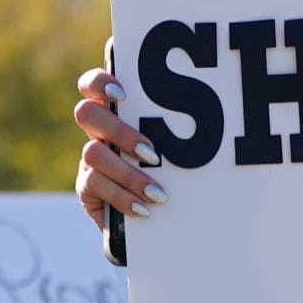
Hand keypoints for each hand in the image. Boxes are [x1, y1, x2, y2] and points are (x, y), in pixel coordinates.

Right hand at [72, 47, 165, 227]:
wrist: (159, 219)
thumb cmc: (176, 179)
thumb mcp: (178, 156)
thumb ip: (180, 138)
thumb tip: (217, 125)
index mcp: (118, 115)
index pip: (93, 85)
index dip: (99, 82)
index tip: (122, 94)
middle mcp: (98, 133)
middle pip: (86, 114)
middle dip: (120, 132)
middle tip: (153, 154)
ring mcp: (89, 160)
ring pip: (93, 153)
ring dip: (129, 173)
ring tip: (159, 194)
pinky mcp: (86, 188)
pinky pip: (95, 185)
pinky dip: (123, 197)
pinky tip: (145, 210)